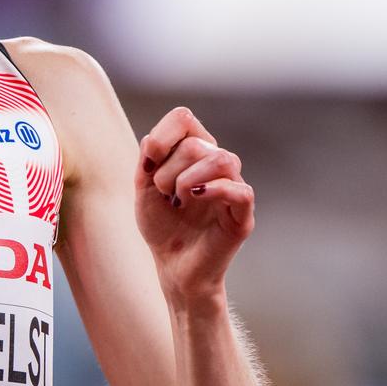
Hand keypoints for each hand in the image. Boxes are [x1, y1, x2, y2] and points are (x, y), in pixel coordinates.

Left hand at [135, 106, 254, 300]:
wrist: (173, 267)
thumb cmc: (162, 227)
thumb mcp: (144, 190)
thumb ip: (148, 161)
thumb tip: (153, 139)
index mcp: (194, 153)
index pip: (184, 118)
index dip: (163, 135)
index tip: (149, 162)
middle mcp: (217, 165)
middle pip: (197, 144)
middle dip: (168, 170)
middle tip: (163, 194)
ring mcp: (233, 188)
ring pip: (222, 159)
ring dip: (188, 179)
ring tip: (178, 200)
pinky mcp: (242, 215)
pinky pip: (240, 191)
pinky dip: (214, 190)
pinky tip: (195, 199)